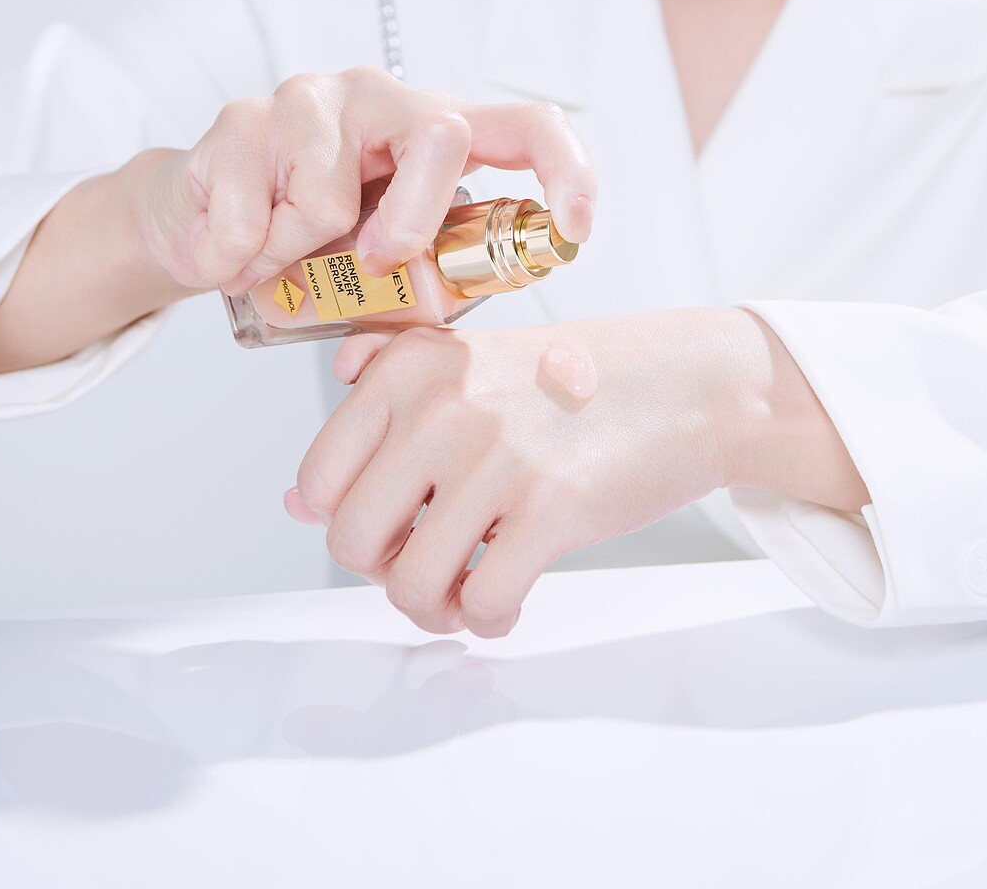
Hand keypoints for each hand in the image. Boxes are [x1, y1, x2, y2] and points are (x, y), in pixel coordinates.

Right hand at [127, 67, 596, 297]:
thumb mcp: (378, 273)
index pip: (524, 126)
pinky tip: (232, 250)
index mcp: (433, 131)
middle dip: (414, 219)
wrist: (196, 220)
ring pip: (328, 194)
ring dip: (296, 255)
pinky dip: (238, 260)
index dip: (566, 170)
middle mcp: (382, 99)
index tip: (576, 228)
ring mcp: (311, 99)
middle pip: (439, 135)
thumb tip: (451, 366)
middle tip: (377, 260)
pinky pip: (253, 217)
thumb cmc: (305, 244)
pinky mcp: (242, 118)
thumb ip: (417, 300)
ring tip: (274, 259)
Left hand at [288, 307, 763, 638]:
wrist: (689, 383)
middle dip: (387, 572)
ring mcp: (494, 457)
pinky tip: (510, 598)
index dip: (349, 519)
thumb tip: (297, 506)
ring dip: (436, 609)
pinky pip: (479, 605)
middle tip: (434, 562)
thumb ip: (376, 415)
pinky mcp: (549, 508)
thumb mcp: (467, 365)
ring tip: (469, 591)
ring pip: (408, 586)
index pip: (317, 479)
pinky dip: (488, 621)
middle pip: (351, 541)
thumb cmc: (575, 381)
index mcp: (411, 365)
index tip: (394, 522)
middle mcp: (442, 404)